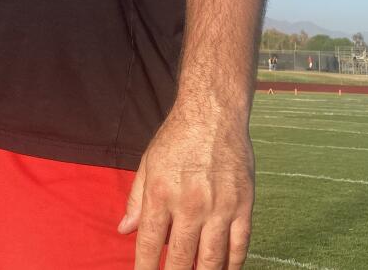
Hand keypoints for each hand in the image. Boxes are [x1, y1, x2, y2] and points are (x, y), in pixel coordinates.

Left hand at [118, 110, 254, 269]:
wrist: (214, 113)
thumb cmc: (177, 137)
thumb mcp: (148, 163)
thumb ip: (136, 199)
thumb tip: (124, 229)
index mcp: (161, 194)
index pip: (150, 244)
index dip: (145, 268)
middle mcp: (189, 205)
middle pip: (180, 258)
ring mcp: (219, 207)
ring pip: (211, 259)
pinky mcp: (243, 205)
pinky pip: (239, 245)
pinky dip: (232, 264)